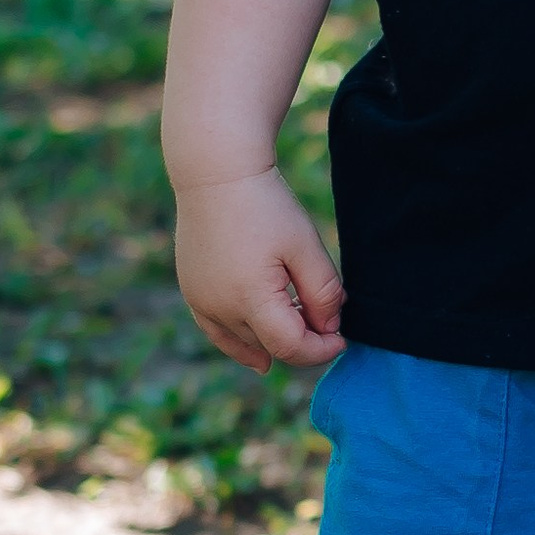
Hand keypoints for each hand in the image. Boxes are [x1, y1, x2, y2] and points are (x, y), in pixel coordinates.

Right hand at [174, 169, 345, 371]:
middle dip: (302, 341)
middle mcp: (219, 309)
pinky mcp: (192, 293)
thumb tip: (329, 328)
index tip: (342, 339)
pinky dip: (241, 345)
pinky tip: (260, 359)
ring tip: (299, 318)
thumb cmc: (267, 206)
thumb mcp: (306, 248)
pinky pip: (218, 333)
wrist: (217, 174)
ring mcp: (200, 302)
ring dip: (274, 339)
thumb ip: (324, 294)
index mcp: (250, 299)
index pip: (291, 348)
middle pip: (270, 347)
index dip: (321, 350)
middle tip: (326, 318)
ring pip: (245, 343)